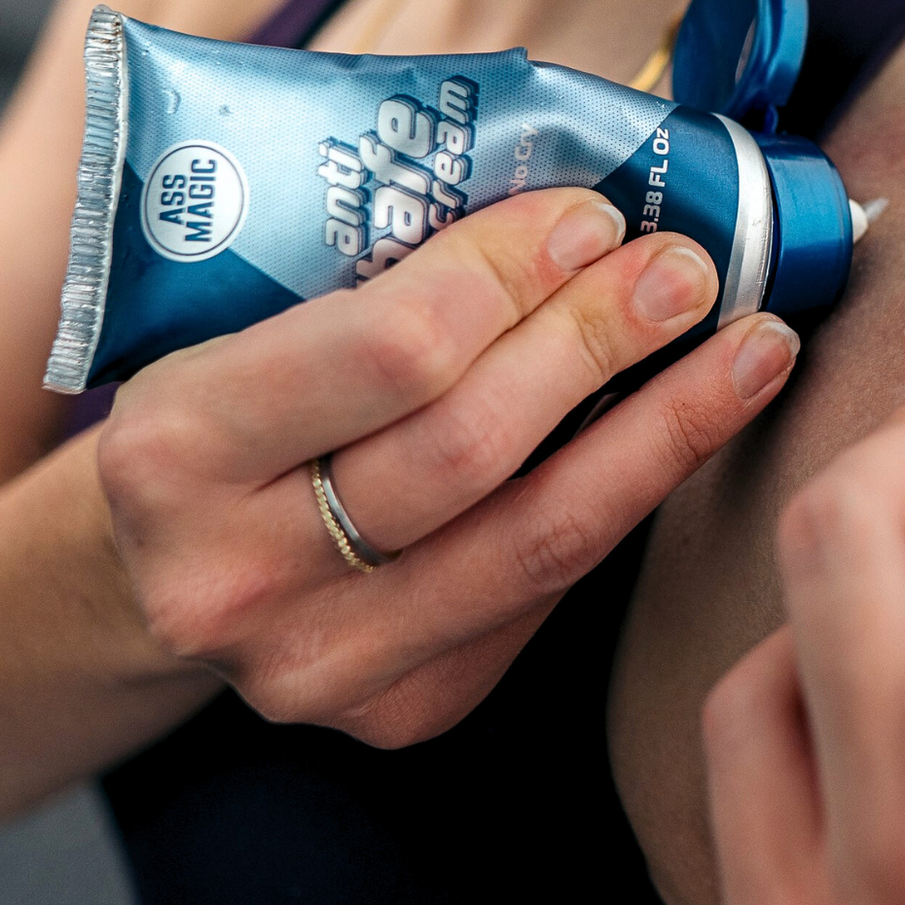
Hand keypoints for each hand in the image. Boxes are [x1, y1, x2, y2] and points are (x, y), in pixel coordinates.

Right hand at [101, 187, 798, 744]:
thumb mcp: (234, 316)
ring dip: (665, 431)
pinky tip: (679, 432)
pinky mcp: (397, 712)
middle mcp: (231, 577)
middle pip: (476, 447)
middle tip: (689, 268)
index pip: (391, 348)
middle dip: (602, 339)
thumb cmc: (219, 402)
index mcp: (172, 447)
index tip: (594, 212)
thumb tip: (571, 192)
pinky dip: (621, 498)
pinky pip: (544, 595)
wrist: (152, 569)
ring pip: (539, 540)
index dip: (513, 271)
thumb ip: (367, 261)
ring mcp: (316, 665)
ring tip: (751, 350)